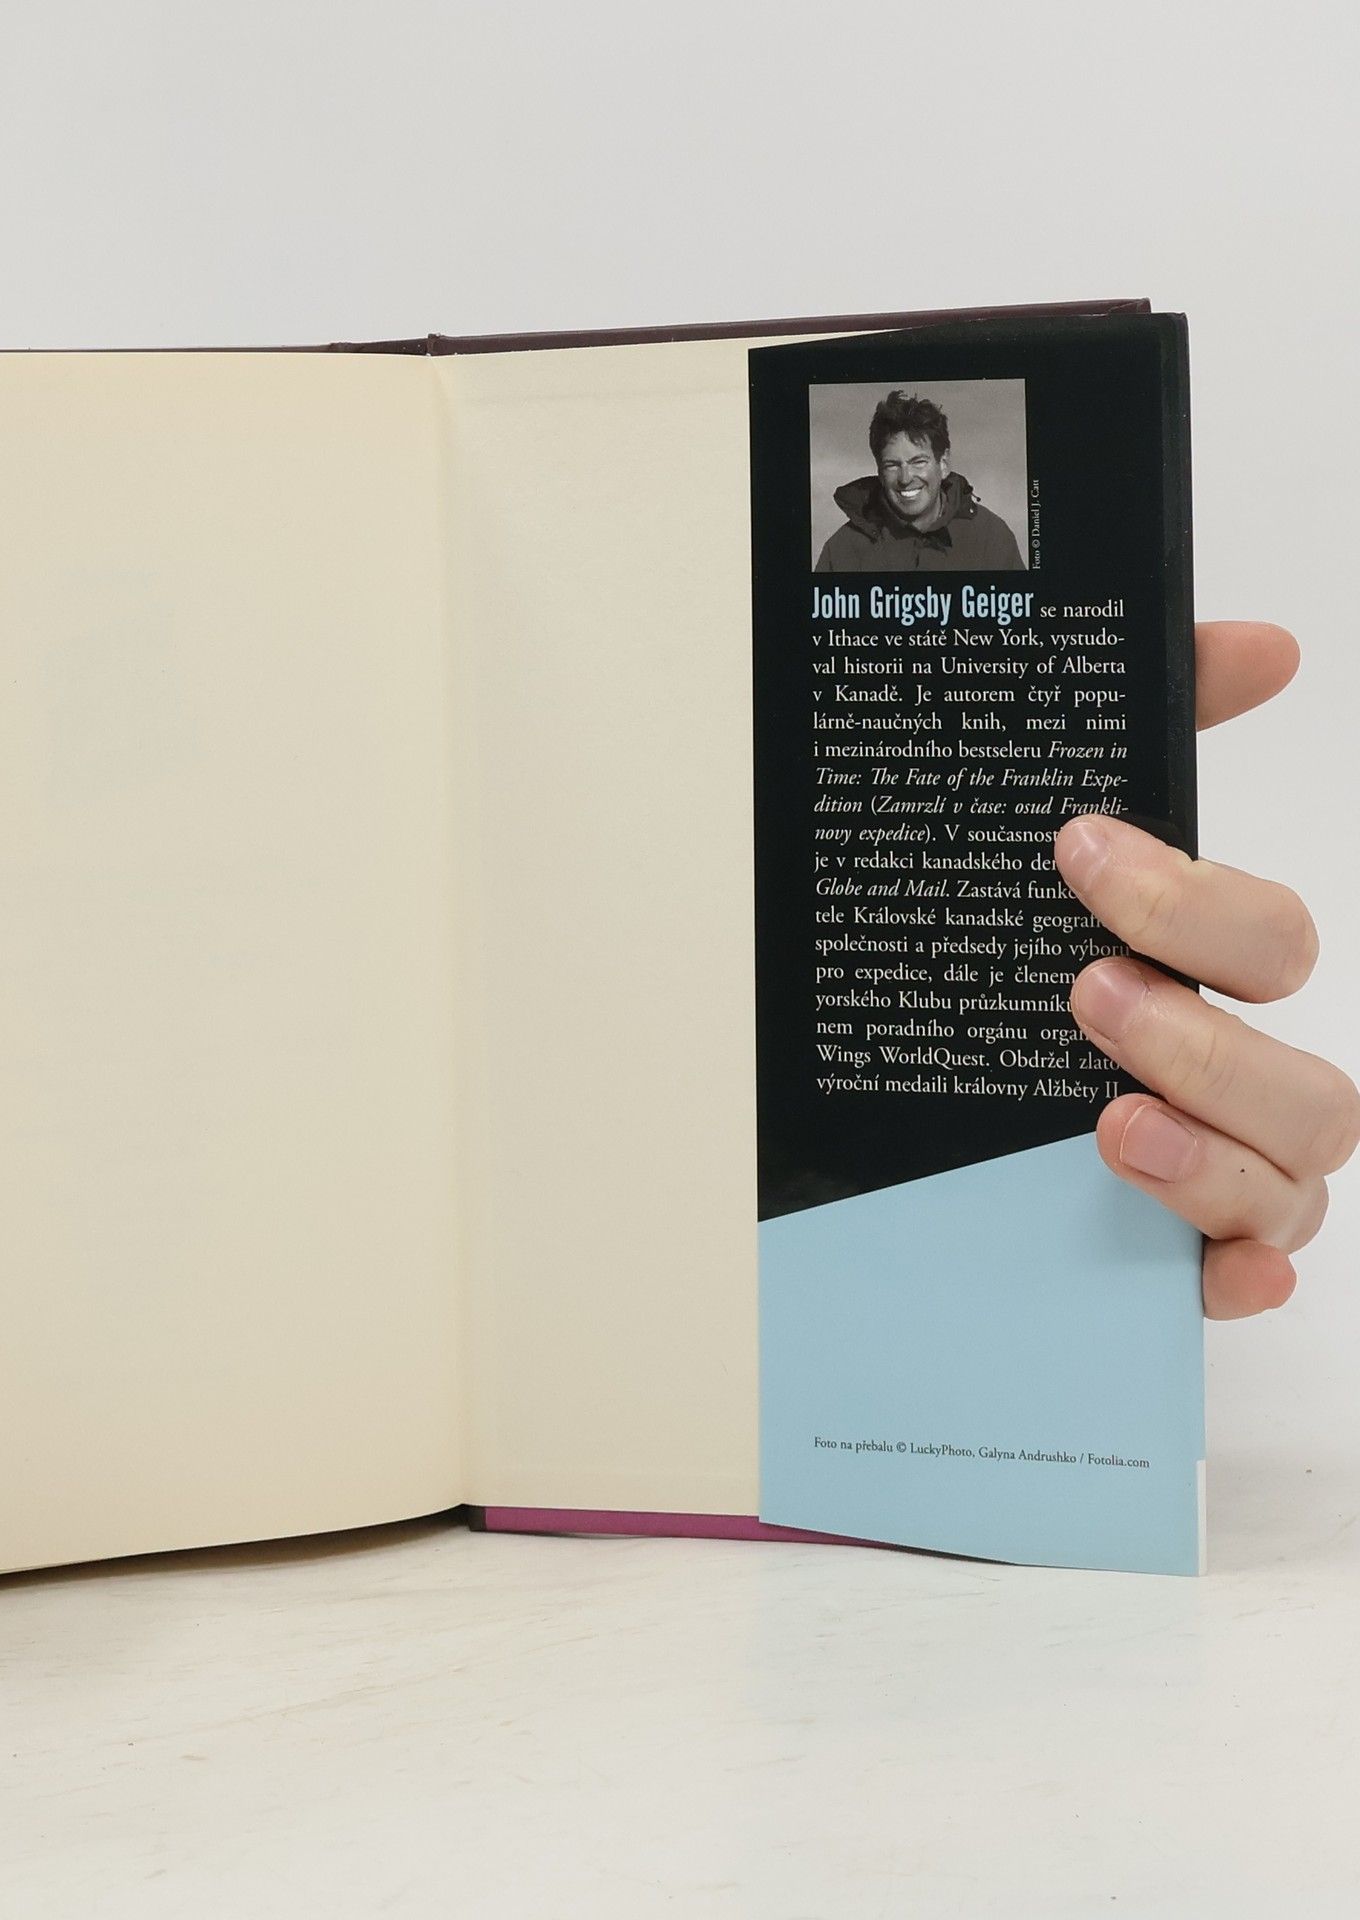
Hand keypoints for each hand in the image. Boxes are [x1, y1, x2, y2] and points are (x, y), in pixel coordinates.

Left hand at [1054, 622, 1356, 1319]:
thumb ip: (1157, 727)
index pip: (1270, 942)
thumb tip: (1265, 643)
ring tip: (1108, 1124)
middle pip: (1305, 1079)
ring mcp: (1222, 1171)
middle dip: (1205, 1037)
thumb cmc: (1016, 950)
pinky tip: (1212, 1270)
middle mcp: (1237, 1078)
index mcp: (1212, 979)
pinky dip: (1240, 1274)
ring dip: (1213, 1153)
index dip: (1193, 899)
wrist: (910, 1066)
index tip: (1079, 851)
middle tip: (1085, 997)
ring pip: (1296, 1178)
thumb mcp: (1052, 849)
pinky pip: (1249, 1276)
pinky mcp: (1179, 1251)